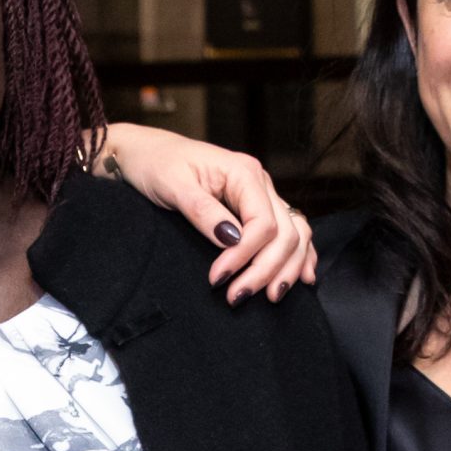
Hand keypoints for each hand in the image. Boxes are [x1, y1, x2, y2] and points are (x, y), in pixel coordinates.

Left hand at [98, 122, 316, 302]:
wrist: (147, 153)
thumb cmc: (157, 165)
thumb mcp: (174, 186)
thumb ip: (204, 212)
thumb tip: (232, 240)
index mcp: (244, 173)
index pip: (263, 223)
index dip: (245, 256)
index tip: (218, 279)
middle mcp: (261, 183)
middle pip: (285, 233)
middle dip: (266, 270)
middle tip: (236, 297)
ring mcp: (262, 195)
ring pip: (295, 234)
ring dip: (286, 268)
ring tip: (272, 297)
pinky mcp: (257, 208)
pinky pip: (290, 231)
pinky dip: (299, 255)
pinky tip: (303, 277)